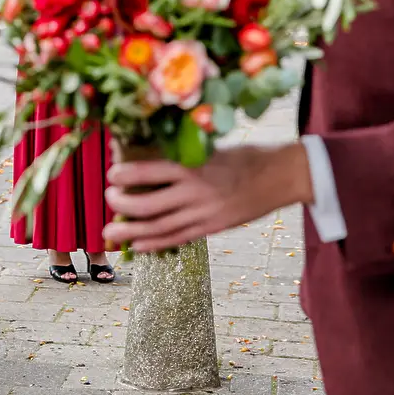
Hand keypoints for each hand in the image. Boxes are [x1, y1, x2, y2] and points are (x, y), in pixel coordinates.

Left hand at [103, 143, 311, 252]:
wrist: (285, 175)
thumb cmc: (247, 156)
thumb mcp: (213, 149)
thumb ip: (185, 157)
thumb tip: (151, 158)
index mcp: (195, 167)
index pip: (151, 172)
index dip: (127, 175)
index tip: (111, 175)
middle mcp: (197, 192)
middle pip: (150, 205)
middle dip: (122, 206)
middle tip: (107, 201)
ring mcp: (206, 214)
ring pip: (160, 227)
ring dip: (131, 231)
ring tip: (109, 234)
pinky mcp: (214, 227)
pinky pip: (179, 238)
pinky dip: (156, 243)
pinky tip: (138, 245)